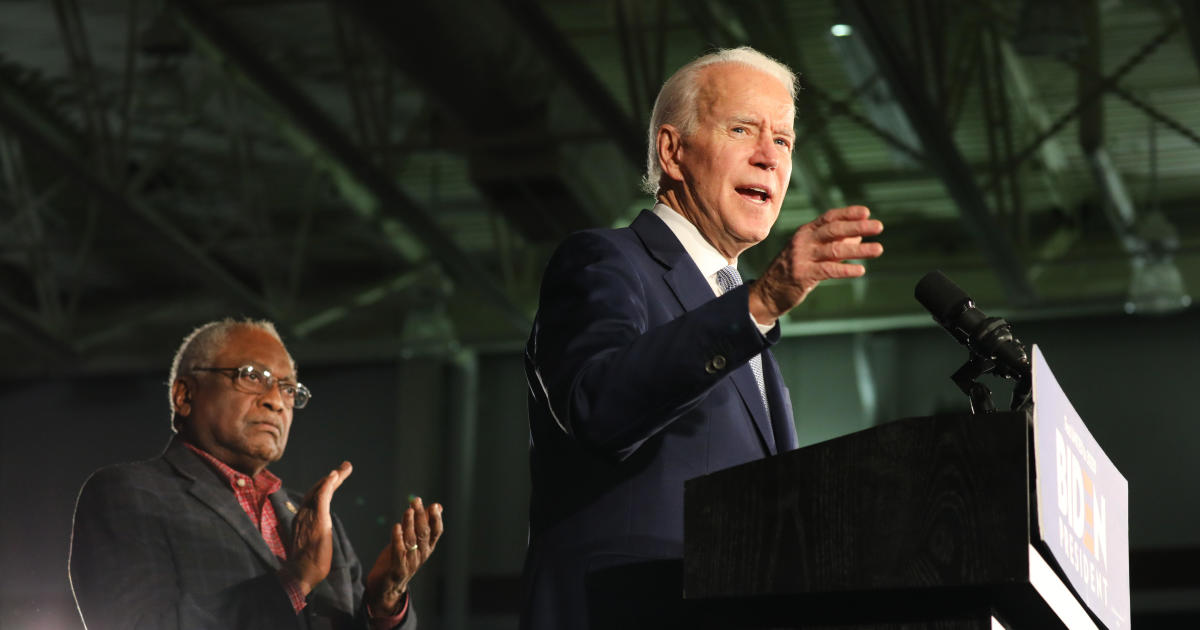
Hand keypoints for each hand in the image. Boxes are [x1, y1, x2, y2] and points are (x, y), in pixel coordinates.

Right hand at [279, 461, 352, 595]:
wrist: (303, 573)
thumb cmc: (307, 565)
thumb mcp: (310, 545)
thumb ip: (313, 535)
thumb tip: (319, 535)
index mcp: (301, 520)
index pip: (313, 498)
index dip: (324, 487)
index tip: (334, 478)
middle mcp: (303, 513)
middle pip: (317, 490)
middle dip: (331, 478)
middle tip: (345, 467)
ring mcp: (309, 515)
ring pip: (321, 489)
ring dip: (334, 477)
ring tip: (346, 467)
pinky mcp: (317, 518)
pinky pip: (322, 496)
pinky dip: (328, 484)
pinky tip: (334, 475)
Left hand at [365, 496, 444, 614]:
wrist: (387, 587)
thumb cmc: (401, 559)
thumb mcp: (414, 541)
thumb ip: (425, 524)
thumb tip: (438, 506)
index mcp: (427, 548)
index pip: (436, 532)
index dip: (436, 519)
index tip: (434, 506)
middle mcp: (421, 555)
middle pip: (424, 533)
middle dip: (421, 516)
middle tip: (416, 501)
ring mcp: (410, 562)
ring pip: (411, 540)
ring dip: (410, 524)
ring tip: (408, 510)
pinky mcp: (398, 568)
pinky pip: (398, 551)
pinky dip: (398, 538)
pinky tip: (396, 527)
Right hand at [749, 205, 883, 323]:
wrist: (769, 292)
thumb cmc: (795, 270)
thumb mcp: (813, 253)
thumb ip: (834, 242)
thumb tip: (860, 233)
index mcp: (806, 232)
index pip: (829, 218)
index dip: (848, 213)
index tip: (867, 212)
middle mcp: (803, 241)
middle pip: (833, 230)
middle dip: (858, 226)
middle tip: (879, 227)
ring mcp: (802, 257)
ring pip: (834, 250)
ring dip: (859, 249)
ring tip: (878, 249)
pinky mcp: (802, 275)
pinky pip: (828, 270)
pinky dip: (846, 269)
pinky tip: (860, 270)